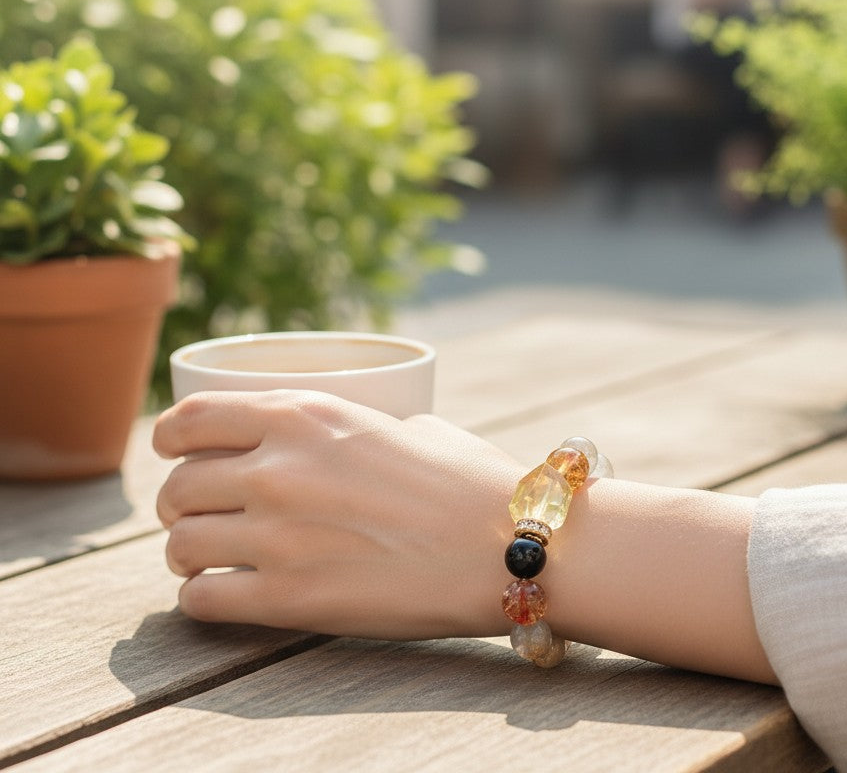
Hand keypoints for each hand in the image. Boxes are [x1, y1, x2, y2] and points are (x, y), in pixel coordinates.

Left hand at [154, 390, 523, 638]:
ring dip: (185, 552)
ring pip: (180, 544)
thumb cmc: (468, 480)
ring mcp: (279, 535)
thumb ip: (346, 428)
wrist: (508, 542)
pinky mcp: (289, 598)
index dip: (169, 434)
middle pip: (178, 486)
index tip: (172, 448)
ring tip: (206, 557)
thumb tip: (327, 442)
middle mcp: (279, 469)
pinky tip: (222, 594)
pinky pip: (202, 600)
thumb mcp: (402, 423)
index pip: (192, 416)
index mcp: (305, 415)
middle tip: (198, 513)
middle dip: (177, 502)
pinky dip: (202, 598)